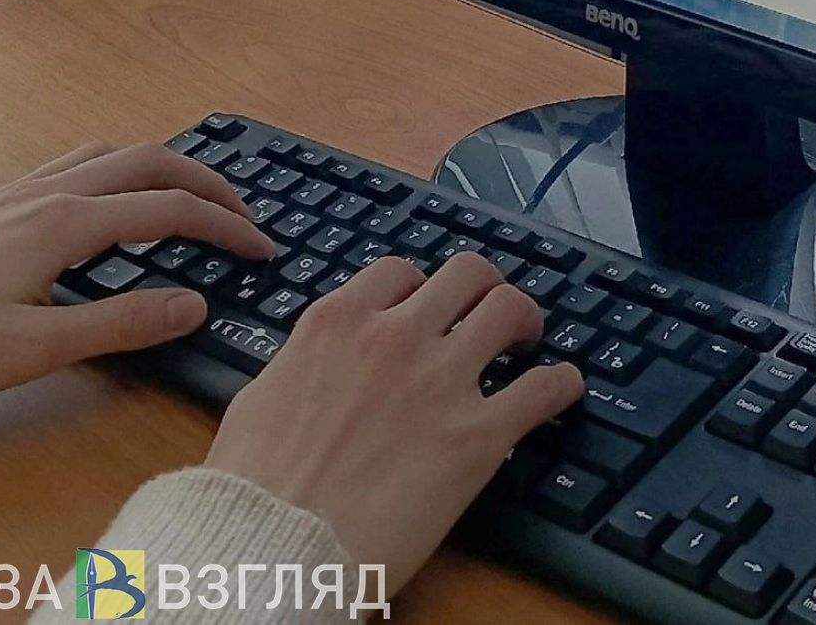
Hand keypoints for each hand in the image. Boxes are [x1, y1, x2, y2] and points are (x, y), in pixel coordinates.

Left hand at [0, 143, 274, 404]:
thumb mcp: (38, 347)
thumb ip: (123, 322)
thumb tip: (194, 303)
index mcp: (63, 224)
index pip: (170, 210)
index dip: (225, 227)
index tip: (260, 249)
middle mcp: (46, 194)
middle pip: (149, 160)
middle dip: (208, 182)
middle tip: (244, 216)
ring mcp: (19, 191)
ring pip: (111, 154)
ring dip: (164, 168)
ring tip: (193, 201)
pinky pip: (76, 164)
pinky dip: (121, 171)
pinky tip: (116, 204)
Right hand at [205, 252, 583, 594]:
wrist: (273, 544)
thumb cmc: (253, 485)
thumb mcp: (261, 397)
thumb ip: (305, 365)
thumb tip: (320, 364)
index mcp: (337, 323)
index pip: (398, 271)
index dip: (421, 288)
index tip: (430, 308)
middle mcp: (393, 337)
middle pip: (466, 273)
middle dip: (484, 289)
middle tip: (490, 314)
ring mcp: (438, 380)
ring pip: (509, 310)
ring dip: (525, 321)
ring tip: (528, 343)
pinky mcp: (476, 436)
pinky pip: (543, 388)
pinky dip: (561, 384)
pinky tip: (561, 390)